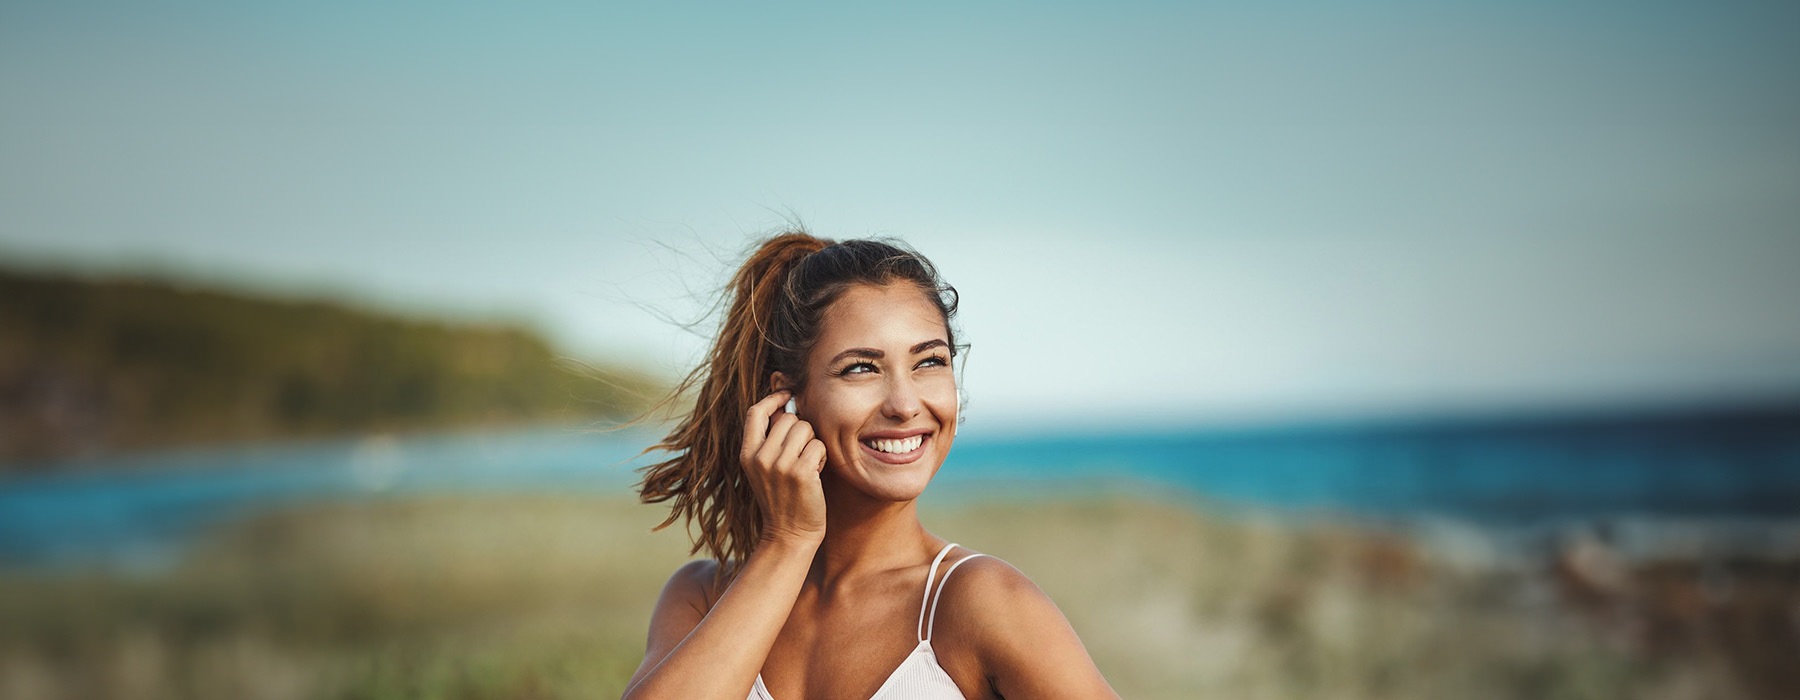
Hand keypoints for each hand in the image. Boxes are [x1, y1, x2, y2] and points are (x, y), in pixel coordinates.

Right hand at [741, 390, 827, 544]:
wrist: (789, 534)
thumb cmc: (782, 497)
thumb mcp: (764, 468)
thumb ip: (770, 439)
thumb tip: (787, 405)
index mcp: (747, 454)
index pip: (756, 412)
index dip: (773, 399)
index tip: (787, 396)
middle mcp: (760, 457)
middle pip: (789, 419)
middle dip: (801, 431)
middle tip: (801, 454)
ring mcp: (779, 465)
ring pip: (805, 429)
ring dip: (812, 444)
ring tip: (807, 464)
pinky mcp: (800, 472)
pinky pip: (818, 445)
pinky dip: (821, 457)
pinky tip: (815, 474)